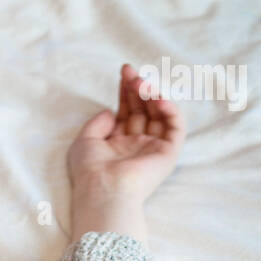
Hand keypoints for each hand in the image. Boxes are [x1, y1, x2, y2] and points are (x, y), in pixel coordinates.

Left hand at [66, 63, 185, 201]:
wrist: (103, 189)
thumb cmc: (90, 170)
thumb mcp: (85, 141)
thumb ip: (98, 123)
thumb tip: (111, 111)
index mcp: (117, 143)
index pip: (127, 111)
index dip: (126, 91)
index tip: (124, 71)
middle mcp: (136, 145)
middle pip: (143, 110)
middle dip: (139, 88)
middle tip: (132, 72)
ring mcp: (152, 149)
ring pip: (159, 115)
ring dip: (153, 95)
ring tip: (142, 83)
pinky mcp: (168, 153)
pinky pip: (176, 128)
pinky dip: (170, 111)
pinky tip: (158, 99)